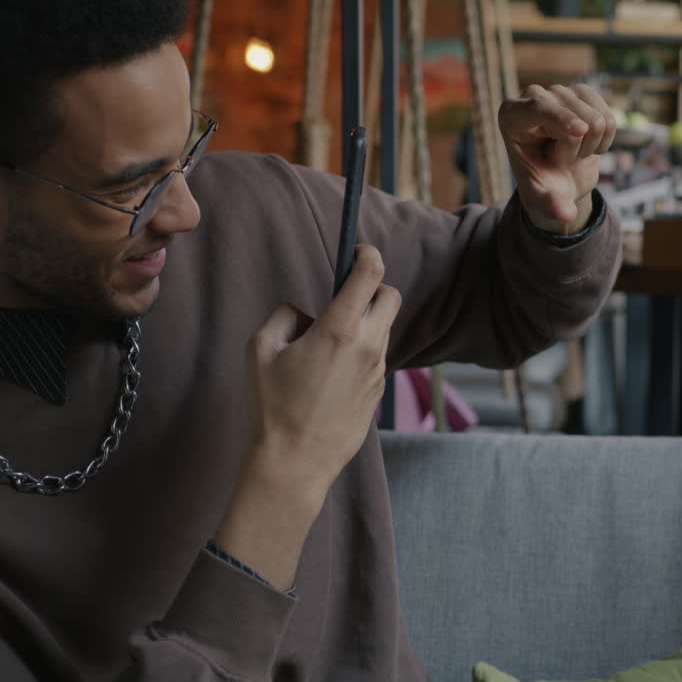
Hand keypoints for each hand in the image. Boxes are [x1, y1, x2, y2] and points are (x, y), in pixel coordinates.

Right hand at [244, 244, 400, 489]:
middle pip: (390, 295)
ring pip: (385, 327)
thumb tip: (305, 314)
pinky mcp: (379, 391)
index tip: (357, 251)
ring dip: (366, 320)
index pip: (371, 273)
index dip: (367, 253)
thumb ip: (284, 317)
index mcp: (339, 329)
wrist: (295, 462)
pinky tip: (333, 369)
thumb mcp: (260, 350)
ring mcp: (378, 370)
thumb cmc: (272, 407)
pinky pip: (377, 356)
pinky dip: (362, 349)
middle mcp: (368, 346)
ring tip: (328, 341)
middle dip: (373, 286)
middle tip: (345, 295)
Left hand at [499, 83, 616, 233]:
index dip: (560, 118)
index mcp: (511, 115)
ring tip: (575, 154)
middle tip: (564, 162)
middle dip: (576, 147)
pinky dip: (606, 138)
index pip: (538, 107)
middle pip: (571, 115)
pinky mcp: (583, 93)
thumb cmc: (543, 184)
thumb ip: (550, 205)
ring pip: (595, 117)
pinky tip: (589, 145)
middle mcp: (533, 95)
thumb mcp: (542, 199)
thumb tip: (566, 214)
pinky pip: (609, 117)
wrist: (559, 176)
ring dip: (591, 145)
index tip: (581, 131)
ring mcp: (561, 91)